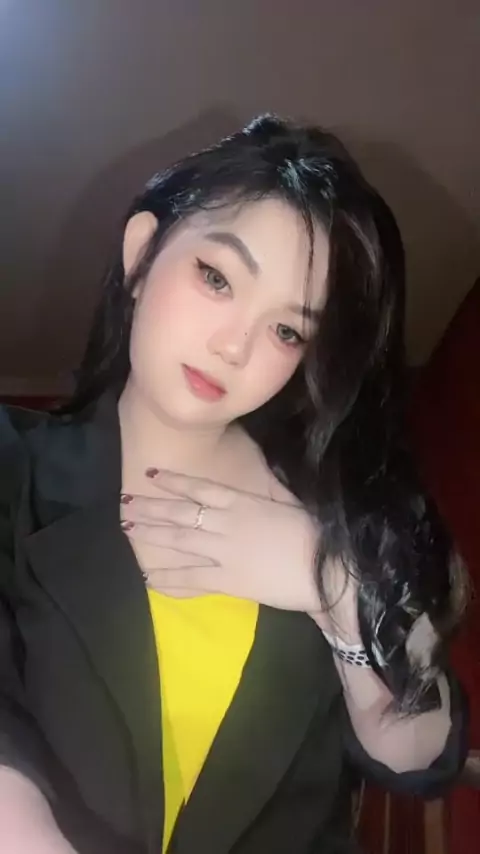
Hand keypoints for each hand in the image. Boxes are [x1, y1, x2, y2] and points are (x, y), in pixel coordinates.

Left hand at [120, 469, 360, 639]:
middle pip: (179, 514)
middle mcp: (226, 523)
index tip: (152, 476)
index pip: (200, 488)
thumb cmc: (314, 533)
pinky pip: (192, 580)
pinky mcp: (228, 582)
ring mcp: (224, 553)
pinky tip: (150, 579)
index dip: (174, 482)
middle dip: (150, 509)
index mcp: (242, 502)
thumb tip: (262, 471)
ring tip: (128, 530)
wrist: (327, 571)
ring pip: (179, 542)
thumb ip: (269, 488)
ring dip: (151, 536)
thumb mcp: (290, 501)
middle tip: (124, 505)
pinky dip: (169, 580)